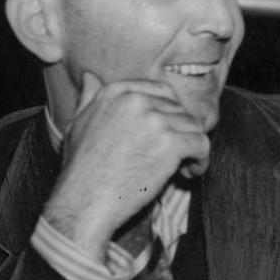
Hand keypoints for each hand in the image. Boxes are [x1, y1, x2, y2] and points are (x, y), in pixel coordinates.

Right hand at [43, 72, 210, 258]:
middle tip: (175, 157)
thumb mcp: (77, 125)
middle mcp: (137, 99)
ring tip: (183, 167)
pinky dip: (201, 161)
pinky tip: (189, 173)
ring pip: (194, 126)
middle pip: (180, 110)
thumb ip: (89, 99)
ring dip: (193, 147)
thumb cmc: (80, 169)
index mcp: (116, 92)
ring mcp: (155, 119)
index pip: (162, 92)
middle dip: (181, 133)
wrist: (83, 201)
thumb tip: (90, 77)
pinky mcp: (171, 142)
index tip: (166, 136)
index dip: (170, 115)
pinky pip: (202, 144)